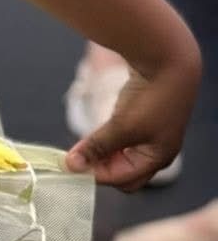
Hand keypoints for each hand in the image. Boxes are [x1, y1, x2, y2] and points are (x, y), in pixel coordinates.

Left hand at [65, 53, 199, 190]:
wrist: (169, 61)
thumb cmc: (150, 99)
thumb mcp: (121, 127)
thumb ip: (96, 147)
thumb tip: (71, 165)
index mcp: (158, 159)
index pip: (122, 180)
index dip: (96, 174)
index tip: (71, 165)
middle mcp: (158, 152)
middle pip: (125, 173)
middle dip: (101, 168)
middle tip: (78, 158)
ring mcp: (153, 136)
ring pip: (122, 156)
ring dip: (103, 154)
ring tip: (83, 146)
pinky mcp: (146, 120)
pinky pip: (124, 140)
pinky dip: (110, 140)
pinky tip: (97, 134)